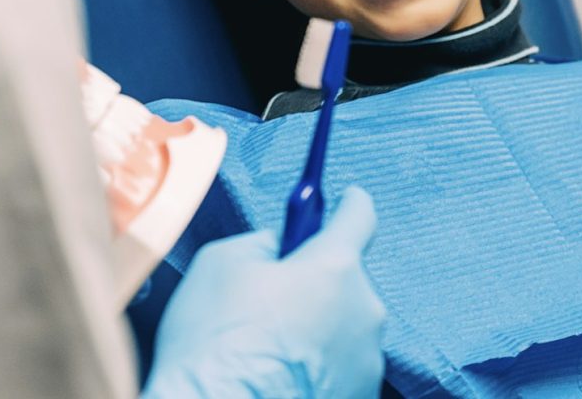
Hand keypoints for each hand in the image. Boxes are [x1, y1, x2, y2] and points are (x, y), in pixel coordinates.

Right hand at [143, 186, 384, 398]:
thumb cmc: (214, 344)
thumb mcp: (222, 262)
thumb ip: (263, 242)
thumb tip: (279, 248)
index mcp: (335, 266)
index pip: (359, 215)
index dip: (348, 205)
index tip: (344, 201)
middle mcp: (364, 311)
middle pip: (348, 277)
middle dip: (318, 279)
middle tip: (274, 298)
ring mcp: (367, 361)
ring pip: (346, 324)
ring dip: (320, 326)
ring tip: (271, 347)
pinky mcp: (360, 396)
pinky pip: (342, 365)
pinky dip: (318, 365)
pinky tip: (280, 374)